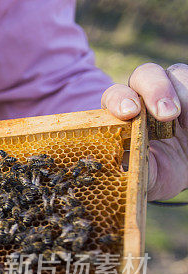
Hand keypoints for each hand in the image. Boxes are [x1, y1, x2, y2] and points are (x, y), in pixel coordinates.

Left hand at [101, 63, 187, 200]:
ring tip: (187, 121)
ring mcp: (173, 94)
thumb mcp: (145, 177)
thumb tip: (125, 164)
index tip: (129, 113)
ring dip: (183, 91)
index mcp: (122, 115)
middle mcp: (145, 98)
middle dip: (156, 89)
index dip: (119, 99)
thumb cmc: (157, 175)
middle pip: (145, 75)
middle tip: (167, 114)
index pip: (115, 96)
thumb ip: (135, 169)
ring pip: (176, 73)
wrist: (183, 173)